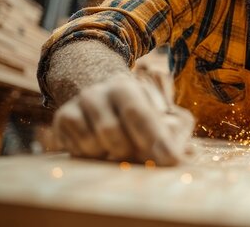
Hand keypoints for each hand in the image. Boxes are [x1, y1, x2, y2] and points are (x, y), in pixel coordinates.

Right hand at [52, 74, 194, 165]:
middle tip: (144, 159)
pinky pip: (78, 149)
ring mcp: (78, 105)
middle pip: (114, 134)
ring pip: (95, 145)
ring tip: (120, 148)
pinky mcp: (62, 119)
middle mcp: (99, 92)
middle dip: (132, 152)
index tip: (171, 161)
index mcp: (127, 87)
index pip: (140, 114)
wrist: (100, 98)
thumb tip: (187, 156)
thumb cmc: (139, 113)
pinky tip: (101, 148)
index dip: (156, 139)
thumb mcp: (161, 114)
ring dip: (111, 155)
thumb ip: (176, 130)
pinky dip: (93, 156)